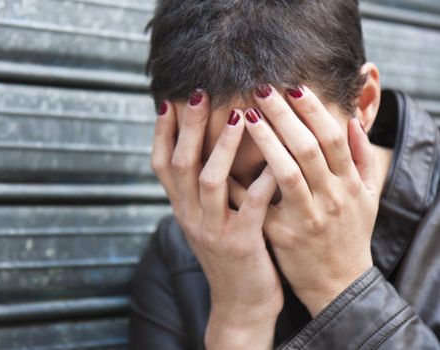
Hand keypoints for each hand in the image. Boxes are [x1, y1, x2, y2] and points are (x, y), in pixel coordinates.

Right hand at [151, 92, 282, 348]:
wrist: (240, 303)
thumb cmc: (228, 251)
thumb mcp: (206, 219)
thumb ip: (201, 189)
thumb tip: (200, 148)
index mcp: (181, 208)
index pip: (161, 164)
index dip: (162, 132)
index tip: (170, 100)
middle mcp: (189, 216)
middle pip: (181, 164)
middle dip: (188, 128)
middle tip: (198, 93)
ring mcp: (212, 230)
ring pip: (209, 181)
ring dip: (223, 147)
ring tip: (238, 115)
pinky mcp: (240, 243)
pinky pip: (250, 205)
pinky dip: (262, 179)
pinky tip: (277, 157)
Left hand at [230, 85, 378, 316]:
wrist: (338, 283)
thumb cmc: (351, 234)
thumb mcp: (368, 197)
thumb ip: (362, 159)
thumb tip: (352, 122)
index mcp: (349, 185)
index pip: (332, 138)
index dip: (314, 110)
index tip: (293, 87)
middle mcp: (330, 198)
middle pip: (307, 147)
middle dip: (284, 114)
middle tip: (261, 87)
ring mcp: (305, 217)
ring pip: (285, 171)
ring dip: (265, 139)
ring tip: (245, 114)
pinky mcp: (281, 235)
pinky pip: (258, 204)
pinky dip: (242, 181)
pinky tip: (225, 159)